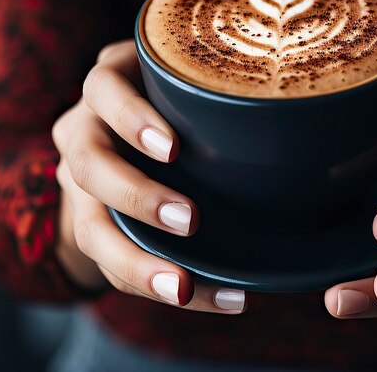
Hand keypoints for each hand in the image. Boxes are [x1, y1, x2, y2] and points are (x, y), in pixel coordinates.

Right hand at [52, 40, 246, 313]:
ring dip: (136, 261)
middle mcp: (84, 130)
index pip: (103, 89)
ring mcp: (81, 180)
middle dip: (136, 197)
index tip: (173, 150)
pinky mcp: (90, 221)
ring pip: (88, 227)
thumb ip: (212, 84)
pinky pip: (110, 263)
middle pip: (88, 164)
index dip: (132, 119)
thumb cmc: (172, 99)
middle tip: (189, 221)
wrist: (119, 136)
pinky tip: (216, 296)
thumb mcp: (181, 80)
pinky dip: (155, 282)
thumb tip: (295, 107)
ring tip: (184, 286)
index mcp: (109, 86)